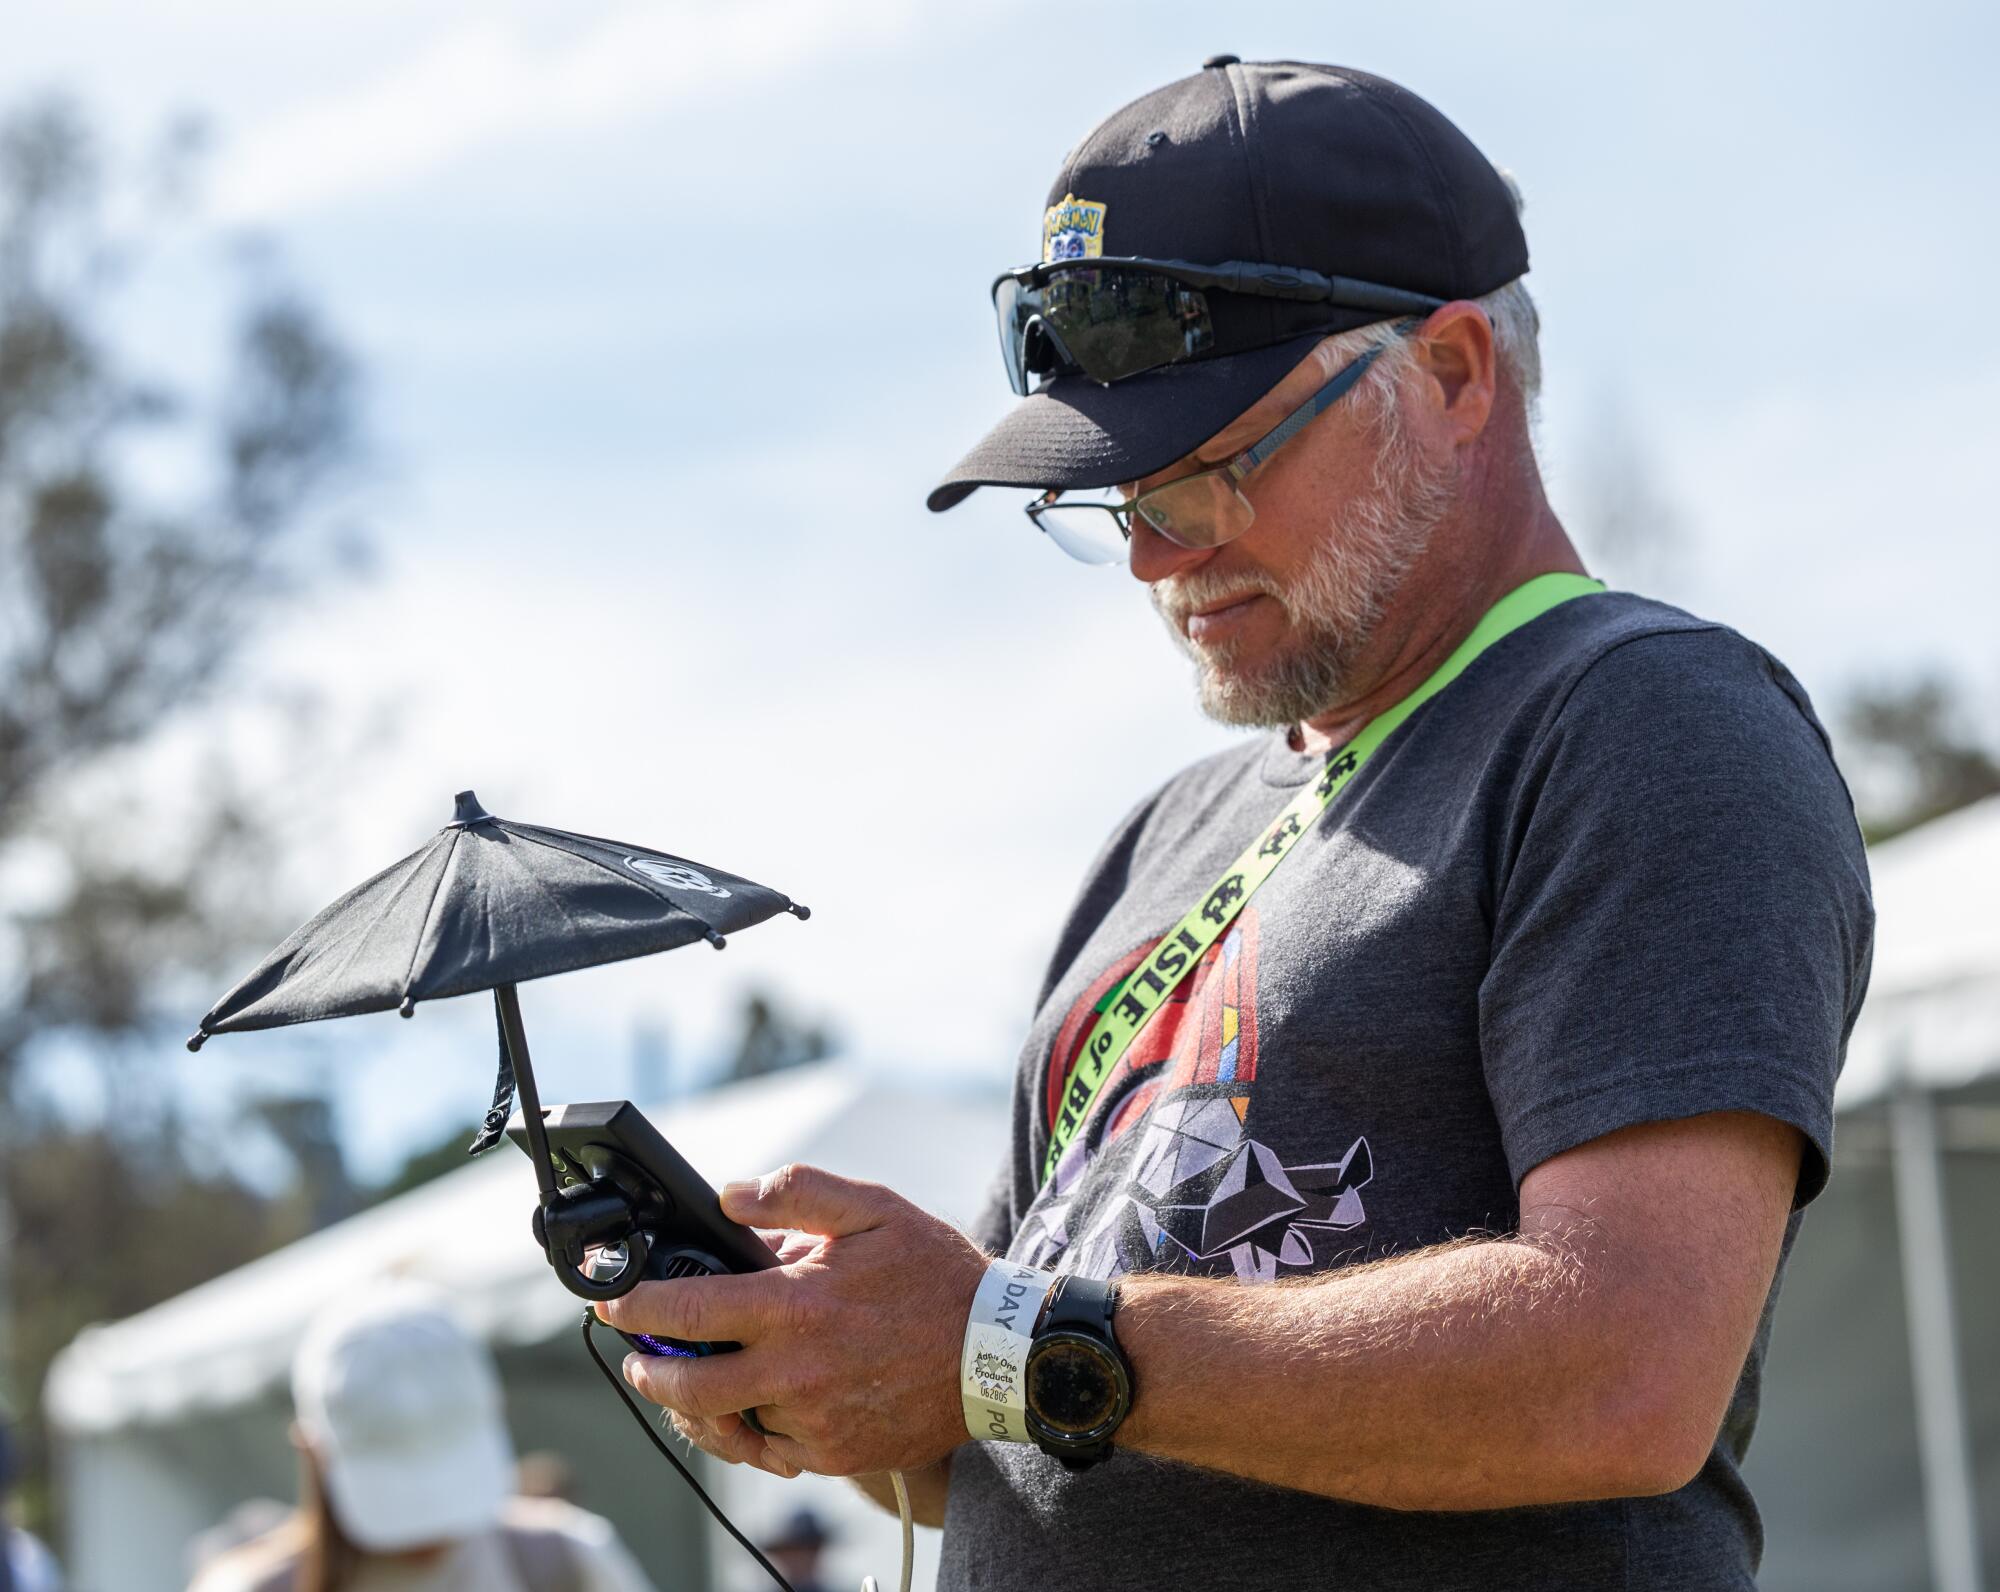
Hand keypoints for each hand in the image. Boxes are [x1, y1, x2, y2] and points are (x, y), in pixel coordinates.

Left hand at [596, 1164, 988, 1478]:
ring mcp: (814, 1421)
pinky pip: (768, 1452)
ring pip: (726, 1422)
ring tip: (687, 1381)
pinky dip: (747, 1431)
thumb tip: (731, 1195)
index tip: (613, 1300)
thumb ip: (798, 1191)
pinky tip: (747, 1407)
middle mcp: (796, 1371)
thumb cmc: (934, 1275)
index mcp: (797, 1306)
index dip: (636, 1305)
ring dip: (697, 1402)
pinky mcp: (833, 1455)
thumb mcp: (873, 1208)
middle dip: (649, 1369)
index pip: (689, 1308)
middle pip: (688, 1384)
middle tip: (639, 1355)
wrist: (997, 1351)